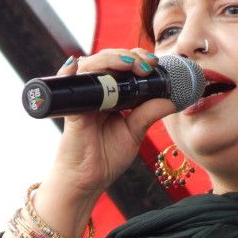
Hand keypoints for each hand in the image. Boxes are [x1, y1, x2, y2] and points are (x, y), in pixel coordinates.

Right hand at [41, 49, 175, 208]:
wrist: (88, 181)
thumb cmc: (106, 157)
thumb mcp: (135, 132)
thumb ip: (149, 114)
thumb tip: (172, 100)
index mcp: (111, 95)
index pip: (122, 67)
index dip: (137, 59)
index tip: (154, 63)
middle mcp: (95, 92)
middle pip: (108, 60)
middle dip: (128, 56)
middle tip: (147, 64)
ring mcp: (82, 99)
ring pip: (90, 66)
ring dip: (110, 59)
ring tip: (129, 63)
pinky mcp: (71, 110)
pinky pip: (66, 86)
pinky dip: (69, 72)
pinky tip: (76, 65)